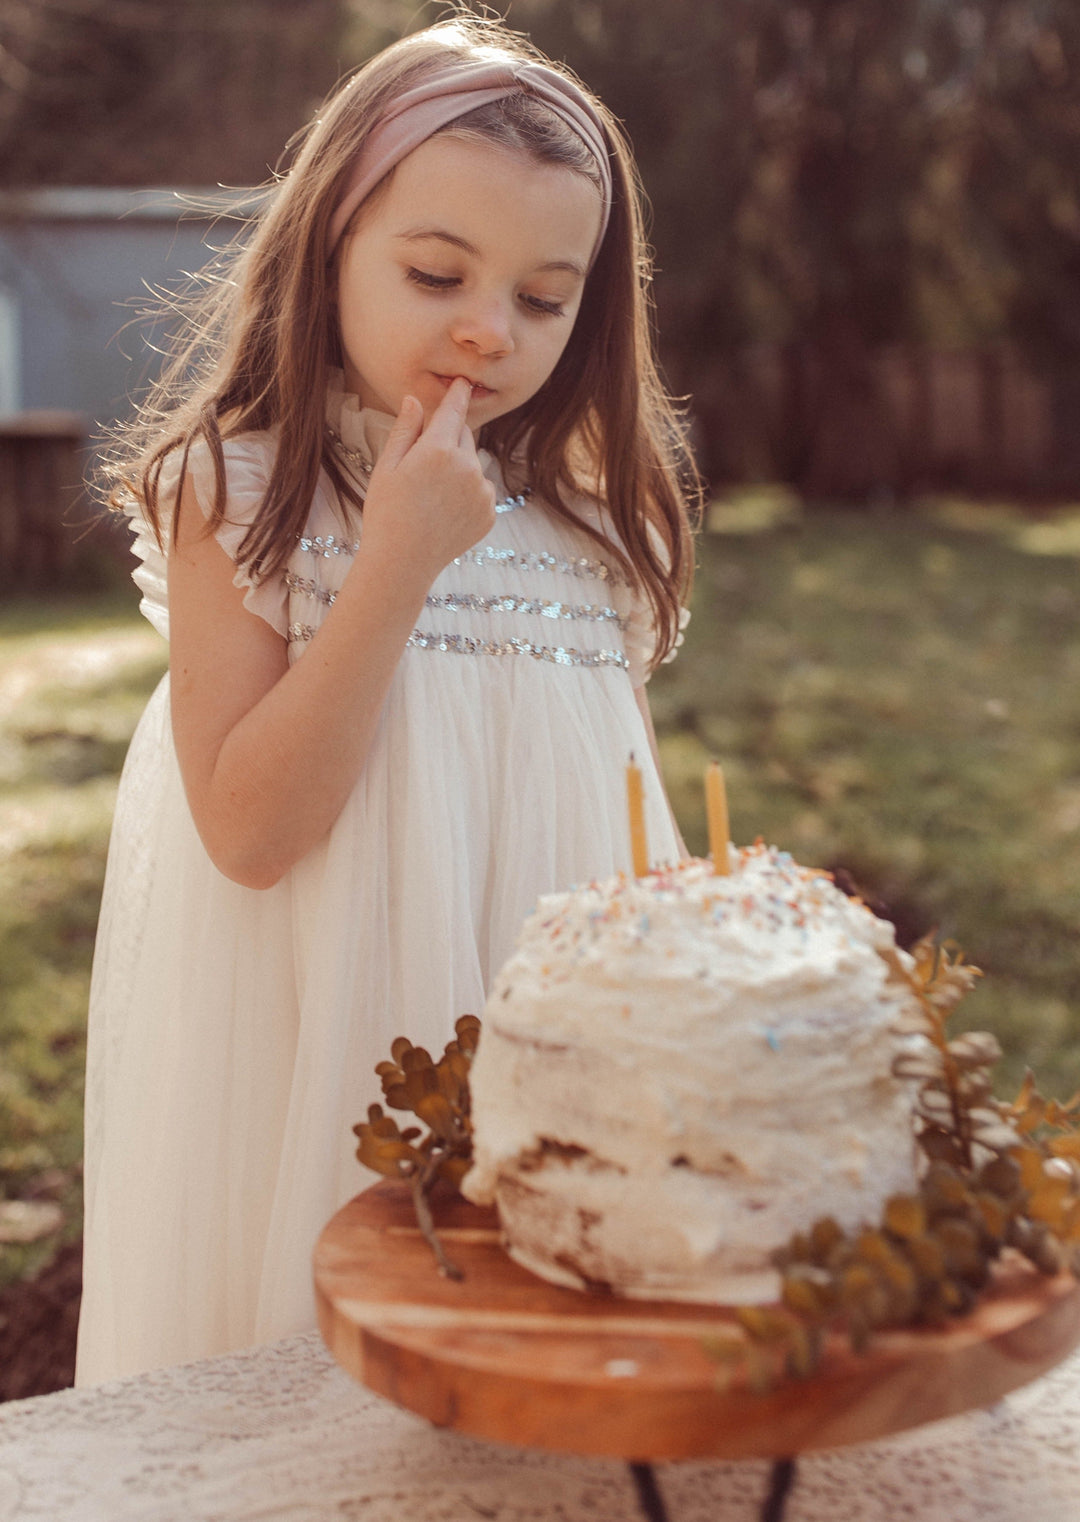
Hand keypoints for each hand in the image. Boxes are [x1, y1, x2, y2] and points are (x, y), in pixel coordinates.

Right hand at [358, 378, 496, 582]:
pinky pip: (481, 492)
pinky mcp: (490, 514)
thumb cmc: (386, 513)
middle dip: (449, 440)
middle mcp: (468, 467)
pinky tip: (444, 513)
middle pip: (465, 436)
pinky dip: (468, 495)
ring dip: (459, 470)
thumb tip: (416, 400)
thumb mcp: (387, 467)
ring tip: (432, 498)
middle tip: (423, 467)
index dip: (458, 394)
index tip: (463, 383)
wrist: (402, 563)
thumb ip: (405, 430)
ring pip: (474, 465)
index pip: (454, 411)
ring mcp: (482, 492)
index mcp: (439, 449)